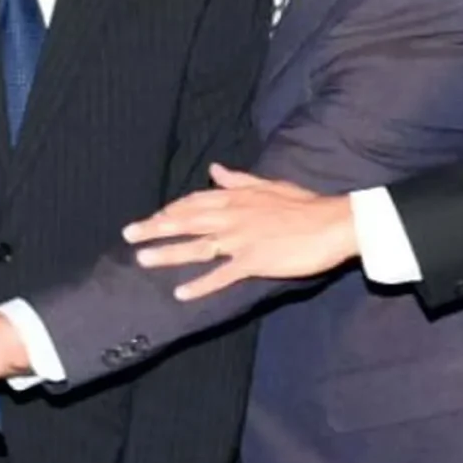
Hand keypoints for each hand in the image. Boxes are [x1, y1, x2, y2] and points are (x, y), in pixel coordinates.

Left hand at [122, 165, 360, 300]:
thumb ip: (238, 179)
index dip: (170, 210)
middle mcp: (233, 217)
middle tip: (128, 235)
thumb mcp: (269, 185)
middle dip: (155, 227)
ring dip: (167, 253)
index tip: (152, 218)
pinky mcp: (254, 261)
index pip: (194, 202)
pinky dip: (199, 284)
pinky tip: (180, 293)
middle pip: (186, 221)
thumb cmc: (305, 204)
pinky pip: (221, 275)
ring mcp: (241, 239)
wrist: (334, 222)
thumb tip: (213, 169)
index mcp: (236, 198)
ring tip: (142, 259)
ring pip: (196, 246)